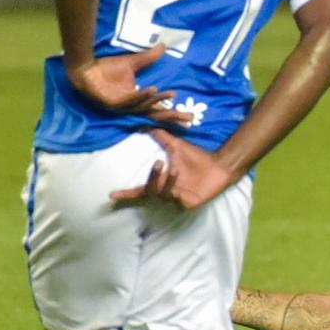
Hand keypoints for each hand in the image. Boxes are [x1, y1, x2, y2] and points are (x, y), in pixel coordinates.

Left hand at [66, 44, 191, 122]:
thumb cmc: (106, 68)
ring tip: (169, 94)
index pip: (157, 109)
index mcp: (136, 100)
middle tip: (188, 118)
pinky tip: (151, 89)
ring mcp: (120, 106)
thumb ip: (148, 58)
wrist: (85, 68)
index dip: (172, 112)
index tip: (189, 116)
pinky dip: (140, 96)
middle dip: (170, 116)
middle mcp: (130, 106)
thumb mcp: (132, 63)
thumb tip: (163, 46)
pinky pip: (128, 100)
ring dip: (156, 100)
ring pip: (142, 106)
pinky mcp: (110, 103)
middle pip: (154, 114)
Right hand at [110, 128, 238, 209]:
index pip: (139, 190)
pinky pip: (175, 200)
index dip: (126, 194)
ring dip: (167, 179)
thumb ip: (162, 137)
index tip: (111, 195)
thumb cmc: (197, 158)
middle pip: (149, 190)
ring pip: (162, 194)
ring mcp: (176, 199)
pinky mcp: (187, 204)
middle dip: (152, 177)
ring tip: (176, 168)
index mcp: (161, 181)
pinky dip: (175, 188)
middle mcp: (166, 192)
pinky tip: (181, 178)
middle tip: (159, 163)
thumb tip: (147, 124)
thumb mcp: (176, 145)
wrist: (219, 165)